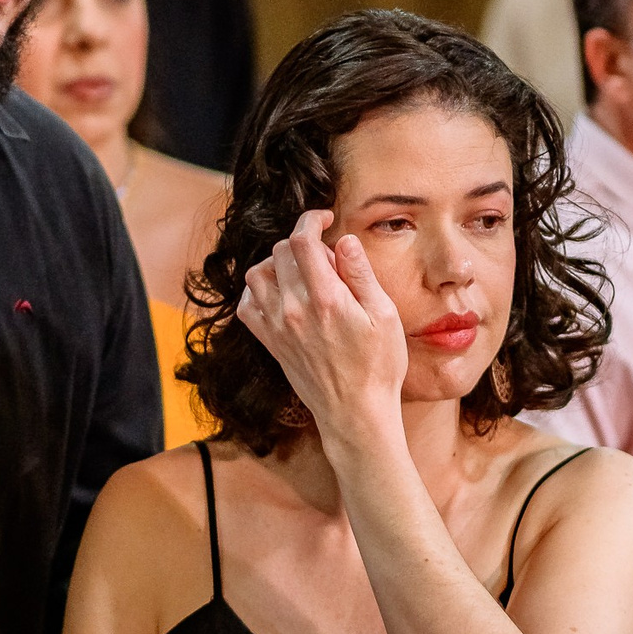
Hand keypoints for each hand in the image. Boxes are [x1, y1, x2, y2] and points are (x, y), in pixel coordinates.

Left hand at [235, 210, 406, 438]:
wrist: (355, 414)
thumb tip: (343, 241)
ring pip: (258, 274)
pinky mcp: (270, 343)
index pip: (302, 240)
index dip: (311, 220)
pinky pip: (247, 305)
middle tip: (326, 257)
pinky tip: (282, 295)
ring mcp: (277, 327)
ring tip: (302, 273)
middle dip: (301, 242)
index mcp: (325, 298)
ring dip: (278, 263)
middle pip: (280, 251)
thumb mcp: (384, 316)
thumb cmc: (378, 367)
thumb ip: (361, 275)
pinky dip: (259, 291)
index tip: (324, 219)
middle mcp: (294, 309)